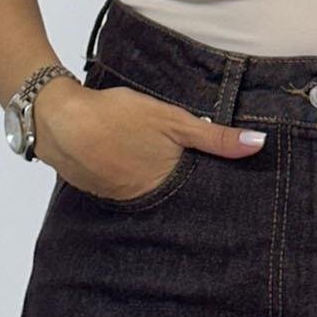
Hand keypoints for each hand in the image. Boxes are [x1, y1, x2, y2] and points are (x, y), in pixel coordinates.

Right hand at [32, 80, 266, 199]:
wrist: (59, 118)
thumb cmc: (118, 116)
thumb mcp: (173, 121)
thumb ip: (215, 138)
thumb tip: (258, 144)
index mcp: (163, 186)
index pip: (194, 197)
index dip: (207, 194)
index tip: (224, 197)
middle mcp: (139, 199)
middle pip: (169, 197)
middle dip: (182, 191)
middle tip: (194, 181)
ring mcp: (114, 195)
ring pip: (143, 192)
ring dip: (151, 182)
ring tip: (161, 169)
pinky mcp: (94, 186)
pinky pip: (119, 185)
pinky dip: (127, 175)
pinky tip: (128, 161)